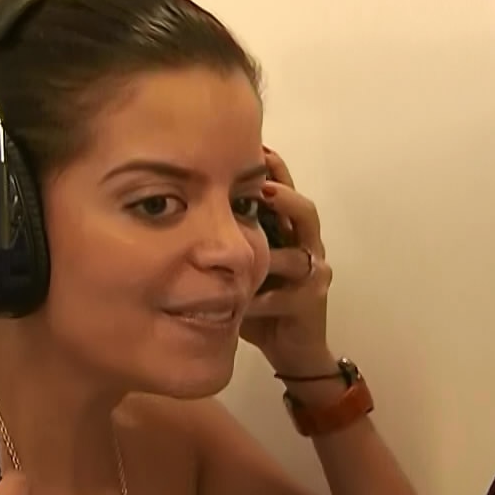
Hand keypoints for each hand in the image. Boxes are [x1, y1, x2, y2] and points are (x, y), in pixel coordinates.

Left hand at [241, 147, 335, 374]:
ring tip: (254, 237)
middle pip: (303, 210)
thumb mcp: (242, 265)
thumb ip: (226, 239)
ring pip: (301, 250)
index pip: (283, 190)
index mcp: (289, 231)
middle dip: (281, 193)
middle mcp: (307, 246)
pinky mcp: (311, 302)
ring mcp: (313, 273)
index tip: (249, 146)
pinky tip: (240, 299)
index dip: (270, 168)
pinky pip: (285, 295)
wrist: (291, 348)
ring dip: (273, 245)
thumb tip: (181, 211)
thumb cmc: (262, 302)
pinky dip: (262, 296)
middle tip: (256, 183)